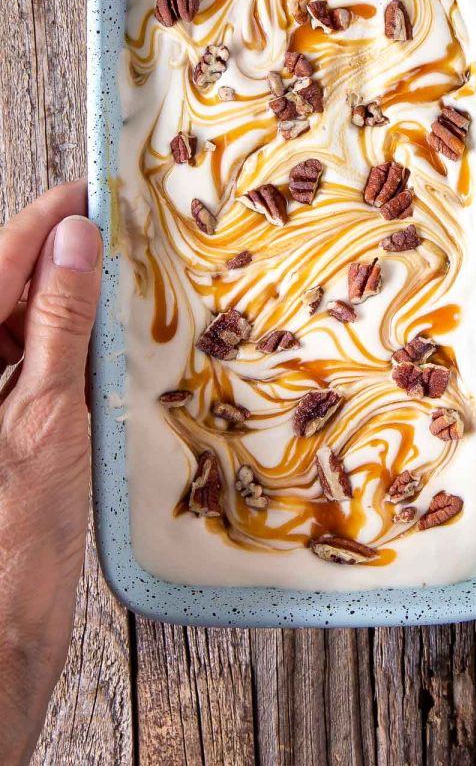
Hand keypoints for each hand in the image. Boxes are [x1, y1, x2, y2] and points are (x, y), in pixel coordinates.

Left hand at [0, 184, 101, 765]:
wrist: (1, 631)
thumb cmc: (16, 536)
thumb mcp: (47, 417)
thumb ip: (58, 325)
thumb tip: (76, 243)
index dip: (42, 221)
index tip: (87, 189)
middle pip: (6, 290)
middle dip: (59, 254)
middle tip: (116, 224)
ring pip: (22, 326)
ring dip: (67, 298)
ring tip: (120, 270)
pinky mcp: (4, 430)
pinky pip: (33, 366)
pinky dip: (68, 344)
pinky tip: (106, 334)